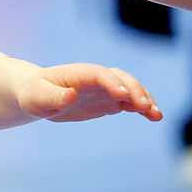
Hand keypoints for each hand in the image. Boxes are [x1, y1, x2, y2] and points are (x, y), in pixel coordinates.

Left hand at [20, 63, 161, 122]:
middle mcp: (96, 78)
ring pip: (131, 88)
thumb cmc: (35, 94)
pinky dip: (143, 107)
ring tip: (156, 115)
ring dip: (145, 99)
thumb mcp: (37, 97)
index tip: (123, 96)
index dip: (113, 83)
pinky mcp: (110, 100)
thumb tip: (70, 96)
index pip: (100, 74)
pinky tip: (154, 117)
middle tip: (145, 108)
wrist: (39, 95)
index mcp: (79, 73)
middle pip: (121, 78)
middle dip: (135, 91)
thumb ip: (53, 97)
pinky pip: (130, 101)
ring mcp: (105, 89)